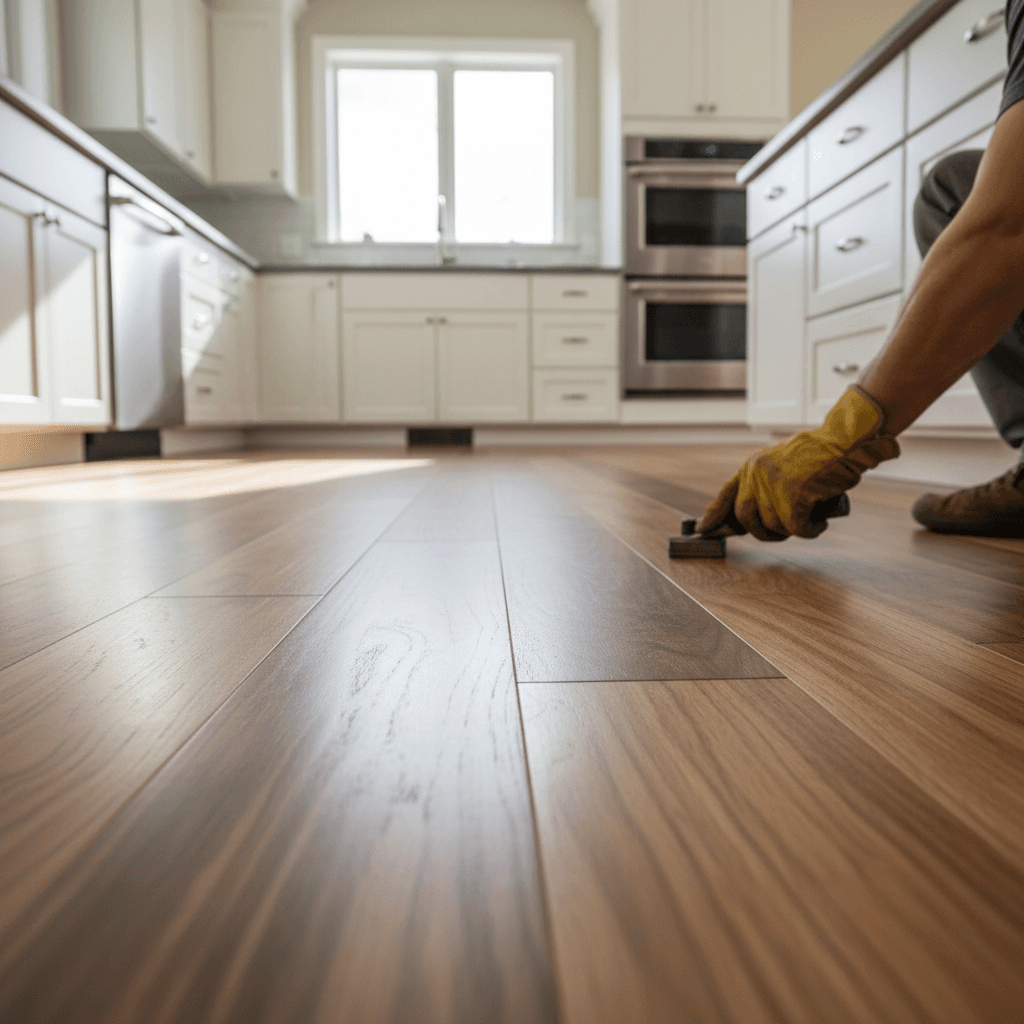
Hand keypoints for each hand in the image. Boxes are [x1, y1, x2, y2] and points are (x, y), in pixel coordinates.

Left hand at [695, 386, 898, 540]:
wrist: (844, 442)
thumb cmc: (821, 456)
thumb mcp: (783, 465)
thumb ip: (766, 485)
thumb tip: (755, 518)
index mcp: (753, 466)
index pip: (727, 493)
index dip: (714, 513)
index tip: (704, 528)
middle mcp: (757, 473)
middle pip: (746, 516)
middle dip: (761, 532)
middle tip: (779, 534)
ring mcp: (773, 483)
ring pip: (773, 525)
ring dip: (792, 530)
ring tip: (809, 522)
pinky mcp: (793, 494)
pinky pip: (797, 527)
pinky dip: (809, 531)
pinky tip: (818, 524)